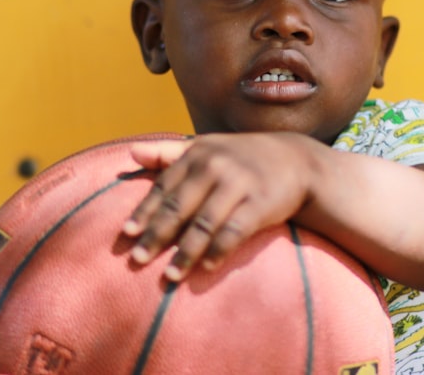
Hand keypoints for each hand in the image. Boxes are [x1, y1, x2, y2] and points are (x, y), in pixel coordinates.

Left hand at [121, 132, 317, 280]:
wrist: (296, 160)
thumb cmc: (241, 157)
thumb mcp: (207, 147)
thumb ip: (169, 153)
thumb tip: (131, 153)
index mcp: (197, 154)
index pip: (164, 186)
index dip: (145, 211)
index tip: (127, 234)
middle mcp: (215, 166)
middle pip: (179, 206)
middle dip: (156, 235)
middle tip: (137, 260)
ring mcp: (239, 184)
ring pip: (204, 224)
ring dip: (185, 252)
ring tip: (170, 276)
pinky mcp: (260, 203)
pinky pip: (234, 231)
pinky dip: (219, 250)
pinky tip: (205, 268)